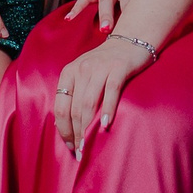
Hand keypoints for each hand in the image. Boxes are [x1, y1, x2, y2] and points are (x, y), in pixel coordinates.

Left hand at [53, 33, 152, 155]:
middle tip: (81, 152)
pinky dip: (107, 109)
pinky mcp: (119, 67)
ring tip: (90, 146)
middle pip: (74, 108)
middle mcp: (81, 69)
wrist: (131, 40)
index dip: (63, 129)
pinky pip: (110, 91)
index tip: (70, 146)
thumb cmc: (107, 64)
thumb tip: (63, 125)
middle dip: (76, 134)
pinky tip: (106, 125)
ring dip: (88, 128)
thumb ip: (74, 95)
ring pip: (88, 103)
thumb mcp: (84, 75)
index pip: (60, 107)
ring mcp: (100, 67)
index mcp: (69, 73)